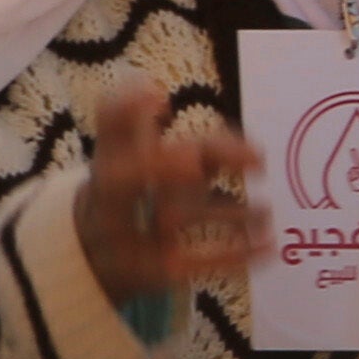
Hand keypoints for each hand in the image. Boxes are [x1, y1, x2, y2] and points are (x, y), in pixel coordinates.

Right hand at [75, 76, 262, 305]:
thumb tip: (151, 86)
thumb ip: (145, 126)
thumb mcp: (124, 159)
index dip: (126, 114)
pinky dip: (232, 254)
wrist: (91, 261)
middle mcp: (110, 198)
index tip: (158, 96)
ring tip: (268, 211)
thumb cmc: (122, 196)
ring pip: (171, 221)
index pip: (110, 134)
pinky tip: (268, 245)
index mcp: (108, 162)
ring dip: (222, 214)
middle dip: (159, 167)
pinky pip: (193, 264)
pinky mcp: (150, 272)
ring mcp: (126, 238)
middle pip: (124, 180)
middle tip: (195, 159)